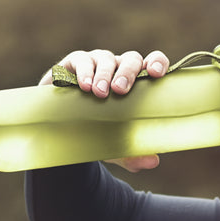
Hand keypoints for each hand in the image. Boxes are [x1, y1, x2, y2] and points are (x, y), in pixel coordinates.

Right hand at [39, 49, 169, 171]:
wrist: (62, 128)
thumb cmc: (97, 130)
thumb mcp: (116, 144)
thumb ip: (134, 153)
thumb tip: (153, 161)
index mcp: (137, 81)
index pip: (154, 62)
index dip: (157, 63)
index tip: (155, 74)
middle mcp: (119, 67)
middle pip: (131, 59)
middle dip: (128, 72)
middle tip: (120, 90)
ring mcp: (98, 63)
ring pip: (106, 59)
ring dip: (104, 75)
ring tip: (99, 93)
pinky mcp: (74, 63)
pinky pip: (81, 60)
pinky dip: (84, 72)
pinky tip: (84, 86)